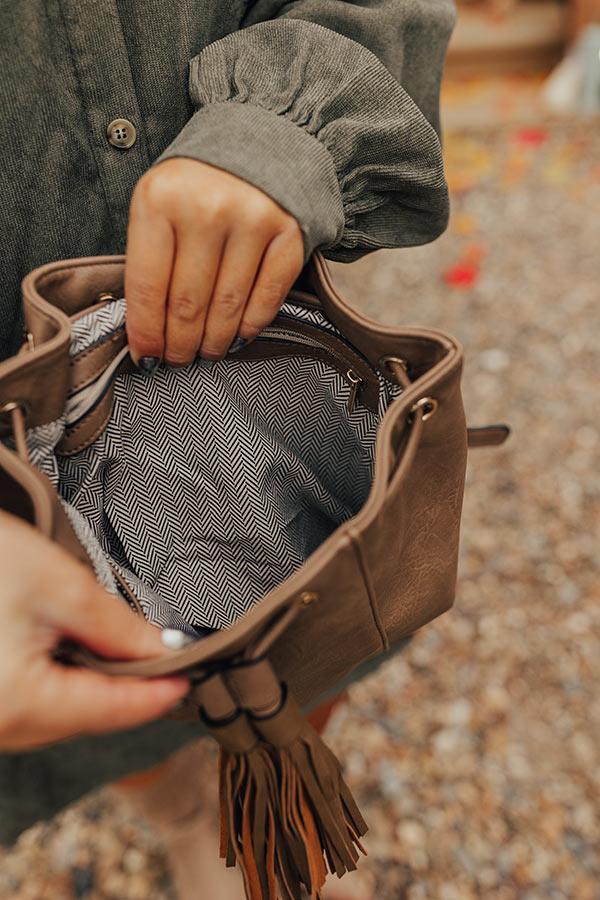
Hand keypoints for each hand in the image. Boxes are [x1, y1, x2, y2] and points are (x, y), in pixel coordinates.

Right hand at [0, 512, 187, 750]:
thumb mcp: (55, 583)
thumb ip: (114, 626)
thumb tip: (160, 651)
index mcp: (17, 701)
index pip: (109, 710)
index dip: (157, 693)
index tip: (191, 675)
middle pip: (83, 719)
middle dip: (127, 691)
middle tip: (165, 662)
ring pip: (56, 717)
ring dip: (92, 690)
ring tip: (119, 654)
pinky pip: (29, 708)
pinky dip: (58, 687)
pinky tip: (71, 657)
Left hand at [125, 159, 304, 367]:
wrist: (258, 143)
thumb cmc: (197, 185)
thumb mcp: (157, 203)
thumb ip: (148, 258)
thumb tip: (146, 331)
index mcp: (160, 199)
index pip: (147, 286)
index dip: (145, 332)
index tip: (144, 357)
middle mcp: (207, 209)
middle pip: (187, 305)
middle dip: (179, 345)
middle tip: (177, 360)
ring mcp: (253, 221)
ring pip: (227, 308)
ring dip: (213, 343)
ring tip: (205, 353)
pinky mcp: (290, 235)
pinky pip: (266, 299)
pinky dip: (249, 327)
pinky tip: (236, 338)